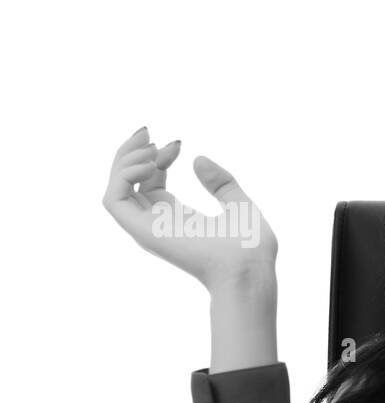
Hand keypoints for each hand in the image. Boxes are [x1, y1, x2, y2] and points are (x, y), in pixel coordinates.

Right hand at [102, 126, 277, 292]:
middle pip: (128, 182)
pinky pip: (113, 200)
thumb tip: (198, 158)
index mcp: (178, 218)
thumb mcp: (240, 204)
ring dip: (125, 160)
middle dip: (133, 152)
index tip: (179, 144)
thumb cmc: (251, 247)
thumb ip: (221, 183)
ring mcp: (149, 228)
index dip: (158, 157)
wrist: (250, 270)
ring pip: (115, 189)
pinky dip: (124, 176)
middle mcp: (159, 223)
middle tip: (150, 132)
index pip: (151, 181)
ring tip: (151, 147)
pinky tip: (150, 164)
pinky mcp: (143, 231)